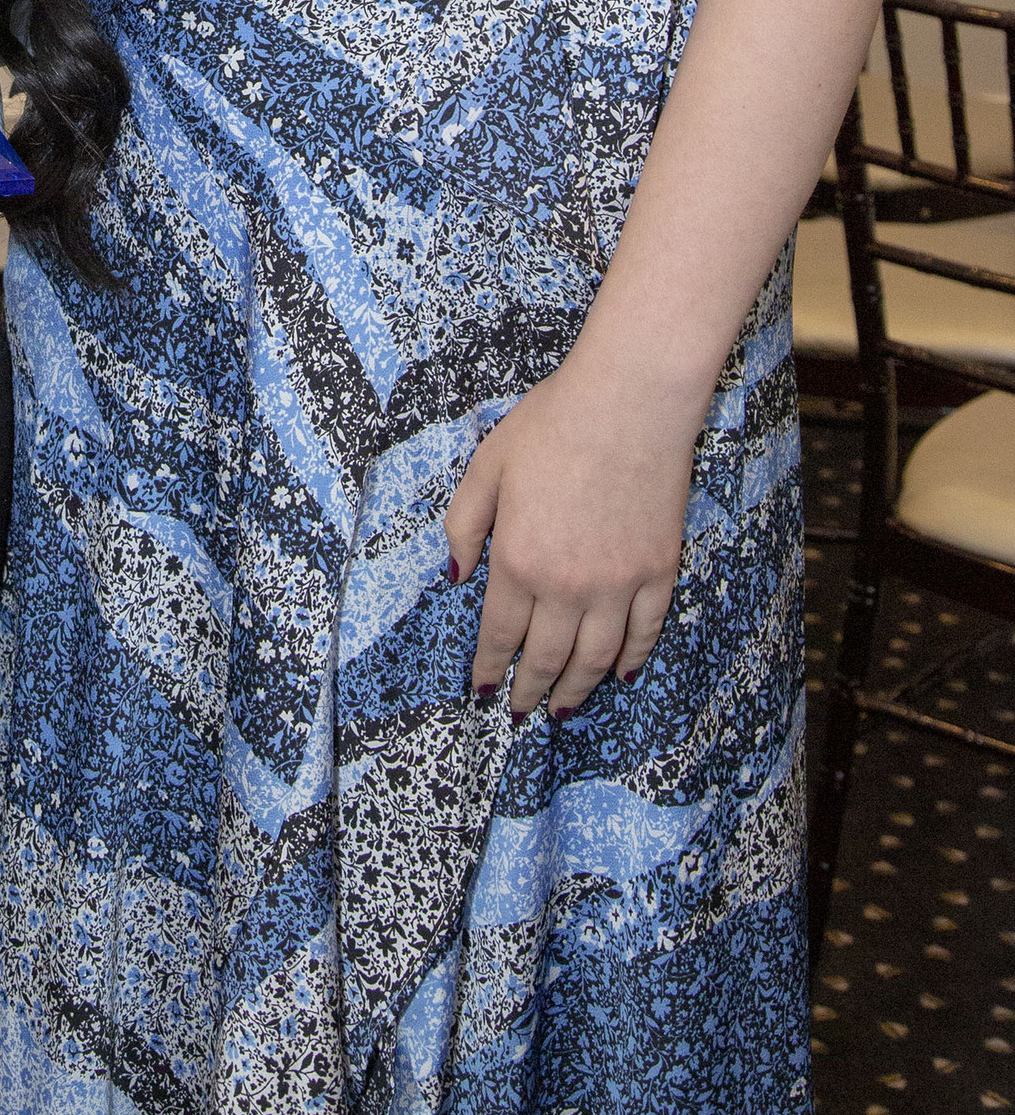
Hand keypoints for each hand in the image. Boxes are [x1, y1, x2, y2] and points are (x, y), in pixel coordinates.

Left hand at [444, 353, 697, 715]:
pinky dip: (631, 661)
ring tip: (562, 710)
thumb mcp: (487, 467)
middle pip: (546, 656)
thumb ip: (464, 525)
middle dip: (529, 690)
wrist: (629, 401)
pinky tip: (620, 676)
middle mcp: (567, 585)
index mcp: (519, 560)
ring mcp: (619, 584)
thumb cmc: (552, 425)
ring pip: (596, 658)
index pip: (500, 633)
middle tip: (519, 713)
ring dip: (576, 690)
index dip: (490, 667)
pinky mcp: (659, 572)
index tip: (483, 690)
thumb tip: (455, 575)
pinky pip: (644, 633)